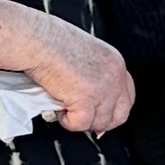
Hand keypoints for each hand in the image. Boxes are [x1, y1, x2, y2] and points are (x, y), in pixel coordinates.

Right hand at [25, 16, 136, 134]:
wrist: (38, 40)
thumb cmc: (50, 42)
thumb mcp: (84, 55)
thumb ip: (93, 75)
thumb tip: (90, 99)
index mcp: (115, 62)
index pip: (127, 95)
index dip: (113, 110)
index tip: (102, 116)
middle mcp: (114, 76)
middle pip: (121, 114)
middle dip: (101, 122)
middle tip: (83, 119)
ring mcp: (103, 90)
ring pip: (99, 123)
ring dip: (79, 119)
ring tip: (63, 105)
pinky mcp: (87, 101)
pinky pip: (81, 124)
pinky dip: (67, 121)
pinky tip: (57, 107)